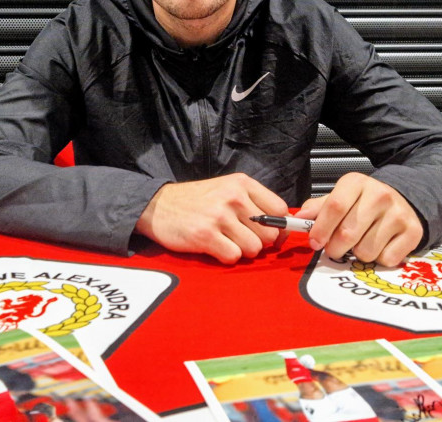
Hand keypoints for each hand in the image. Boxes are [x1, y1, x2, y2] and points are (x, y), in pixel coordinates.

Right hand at [135, 173, 288, 263]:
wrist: (158, 205)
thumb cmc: (196, 200)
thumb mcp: (227, 189)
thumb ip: (254, 203)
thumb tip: (283, 227)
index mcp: (242, 184)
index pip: (280, 209)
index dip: (279, 227)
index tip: (271, 233)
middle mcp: (233, 197)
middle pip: (270, 233)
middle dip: (259, 242)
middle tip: (241, 238)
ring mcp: (219, 216)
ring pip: (254, 248)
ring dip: (242, 251)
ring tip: (226, 241)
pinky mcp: (206, 235)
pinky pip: (234, 257)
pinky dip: (226, 257)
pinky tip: (215, 247)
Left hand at [296, 172, 422, 265]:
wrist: (402, 202)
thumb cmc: (364, 203)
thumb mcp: (341, 198)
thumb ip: (319, 208)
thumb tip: (299, 218)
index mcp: (356, 183)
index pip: (335, 207)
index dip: (321, 229)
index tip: (314, 243)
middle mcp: (380, 194)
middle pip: (348, 233)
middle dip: (335, 248)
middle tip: (335, 249)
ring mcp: (398, 213)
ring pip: (366, 251)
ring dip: (358, 255)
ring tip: (361, 243)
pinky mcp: (413, 231)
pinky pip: (386, 259)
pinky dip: (379, 259)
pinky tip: (380, 246)